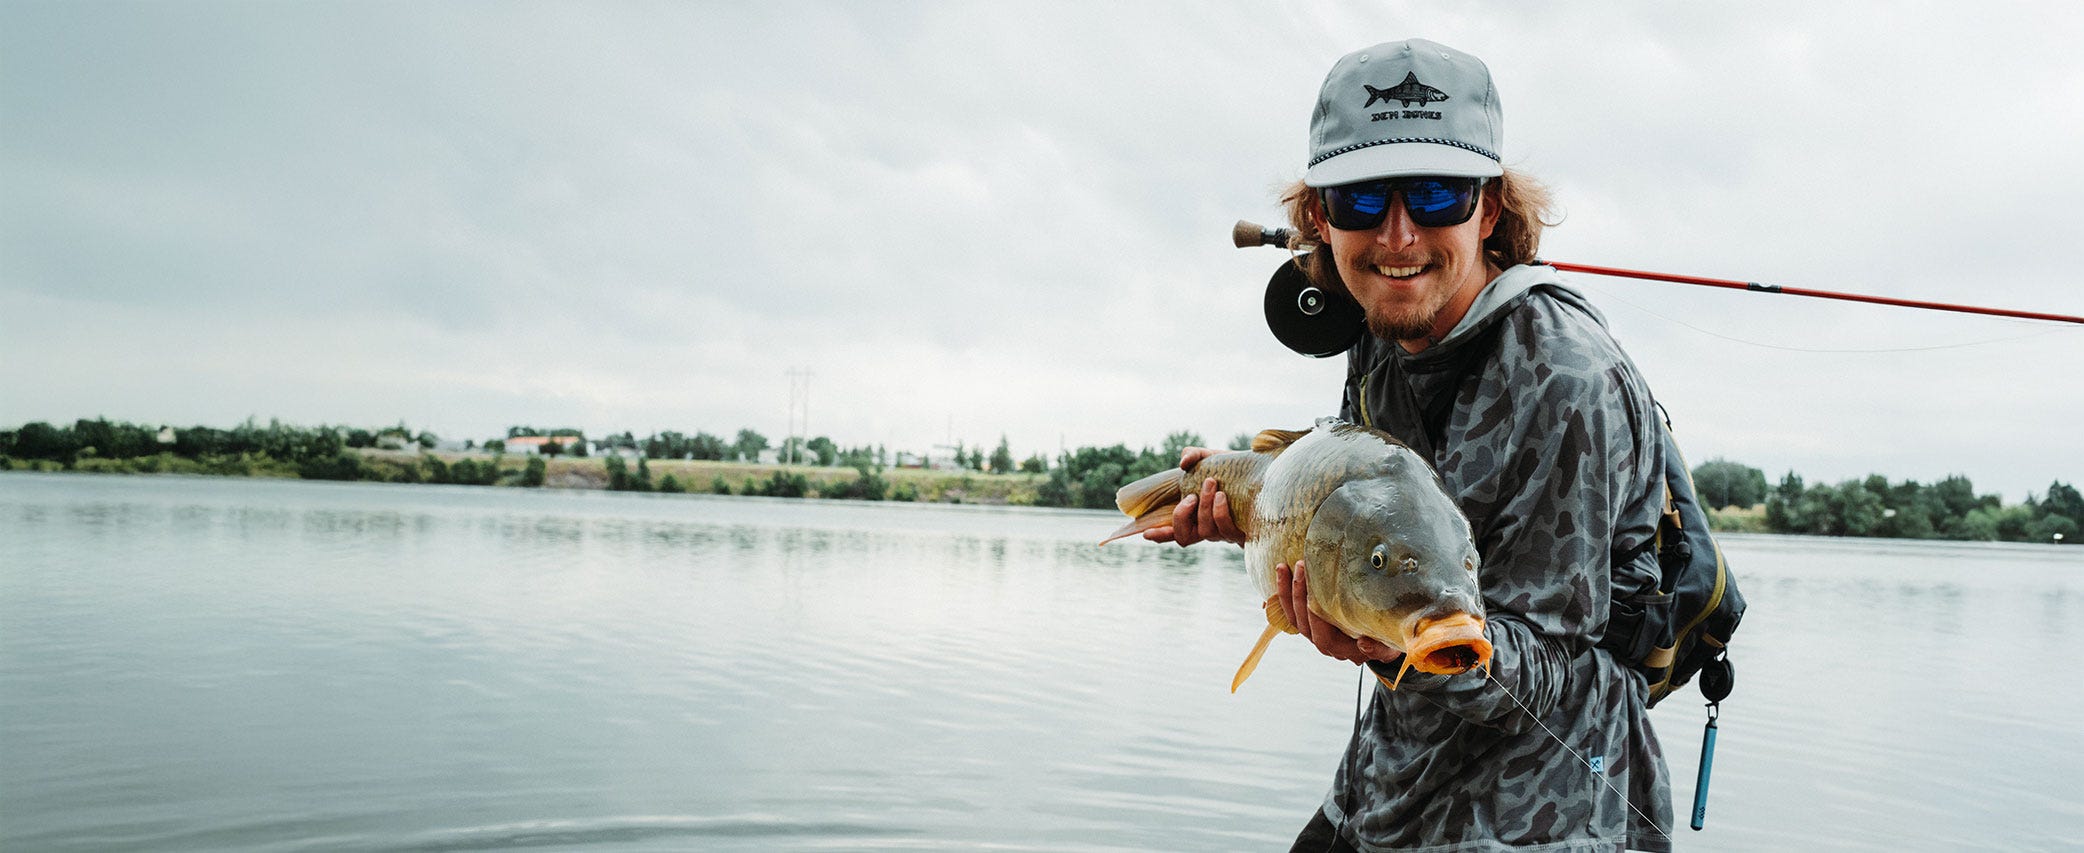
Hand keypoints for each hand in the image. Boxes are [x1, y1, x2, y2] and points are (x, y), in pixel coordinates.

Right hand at [1141, 448, 1245, 545]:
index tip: (1146, 533)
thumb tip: (1183, 461)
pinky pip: (1226, 530)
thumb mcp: (1211, 458)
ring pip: (1206, 531)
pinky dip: (1220, 512)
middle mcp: (1207, 528)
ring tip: (1211, 484)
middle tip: (1191, 495)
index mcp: (1196, 516)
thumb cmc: (1234, 470)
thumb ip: (1194, 455)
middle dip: (1182, 515)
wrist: (1266, 475)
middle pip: (1184, 537)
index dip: (1160, 535)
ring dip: (1204, 507)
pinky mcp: (1242, 532)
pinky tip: (1223, 496)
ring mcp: (1224, 533)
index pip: (1174, 531)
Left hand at [1277, 561, 1403, 665]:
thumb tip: (1364, 644)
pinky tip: (1281, 570)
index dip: (1318, 617)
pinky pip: (1290, 609)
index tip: (1318, 592)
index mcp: (1342, 649)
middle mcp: (1324, 644)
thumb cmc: (1387, 638)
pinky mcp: (1307, 621)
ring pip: (1293, 615)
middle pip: (1304, 623)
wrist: (1381, 638)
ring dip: (1288, 591)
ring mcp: (1313, 633)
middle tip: (1302, 566)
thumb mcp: (1388, 645)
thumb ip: (1378, 649)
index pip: (1324, 636)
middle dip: (1300, 594)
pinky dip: (1283, 591)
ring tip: (1284, 566)